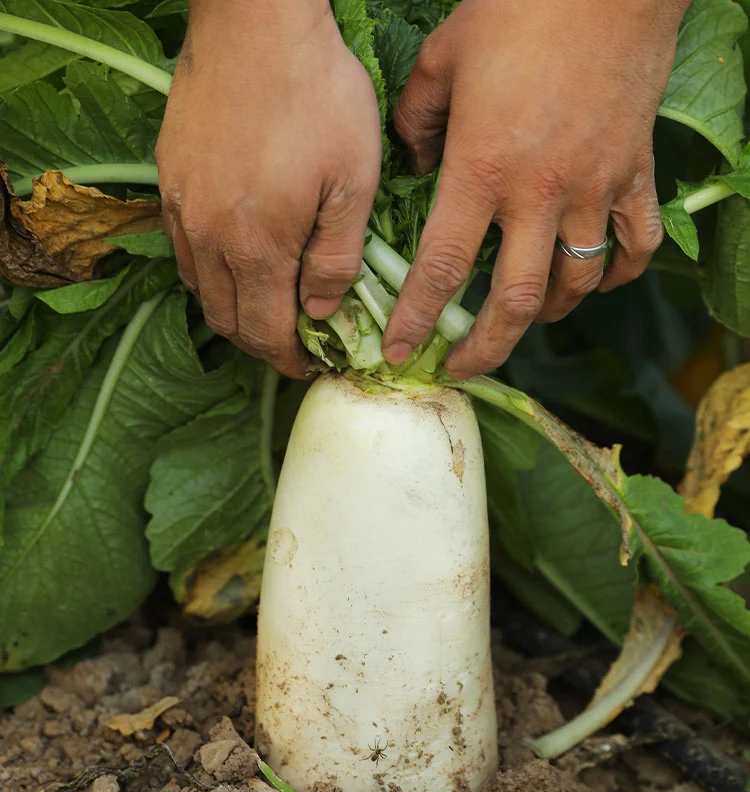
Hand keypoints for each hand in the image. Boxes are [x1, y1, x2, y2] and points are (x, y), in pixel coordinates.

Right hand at [156, 0, 380, 376]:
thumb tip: (320, 311)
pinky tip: (234, 262)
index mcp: (257, 247)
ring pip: (201, 290)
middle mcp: (210, 239)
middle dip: (260, 343)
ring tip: (266, 308)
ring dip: (233, 312)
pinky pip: (184, 251)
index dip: (288, 360)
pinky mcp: (169, 181)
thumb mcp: (353, 180)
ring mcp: (183, 210)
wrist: (253, 25)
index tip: (310, 365)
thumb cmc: (316, 97)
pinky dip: (209, 274)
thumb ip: (337, 257)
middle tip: (291, 344)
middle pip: (227, 320)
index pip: (267, 332)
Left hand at [381, 0, 689, 378]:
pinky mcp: (635, 172)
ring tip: (525, 320)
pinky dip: (618, 273)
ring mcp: (594, 187)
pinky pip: (637, 243)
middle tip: (463, 368)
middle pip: (516, 300)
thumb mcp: (441, 59)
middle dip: (485, 347)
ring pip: (577, 281)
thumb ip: (416, 122)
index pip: (442, 269)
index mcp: (482, 169)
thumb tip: (413, 164)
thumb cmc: (519, 7)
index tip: (401, 354)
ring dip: (549, 313)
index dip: (418, 320)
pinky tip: (596, 280)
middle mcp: (539, 193)